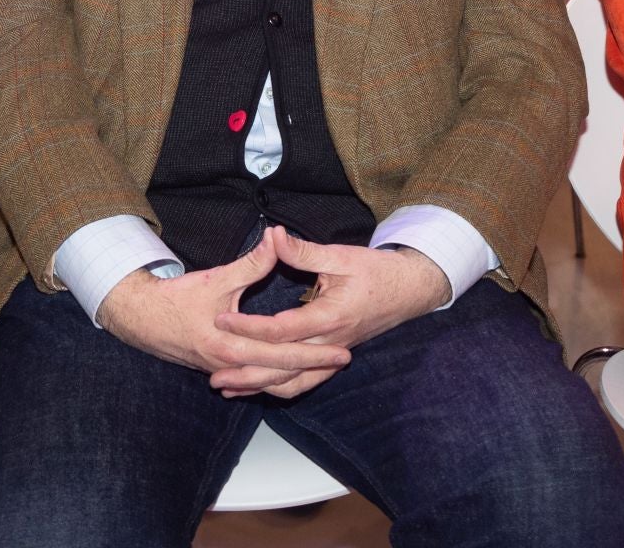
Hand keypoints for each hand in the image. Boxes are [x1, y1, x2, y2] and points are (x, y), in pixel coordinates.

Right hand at [95, 229, 350, 396]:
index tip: (341, 347)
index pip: (282, 353)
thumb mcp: (217, 278)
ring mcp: (224, 372)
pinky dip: (275, 380)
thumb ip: (252, 263)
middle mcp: (229, 365)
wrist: (141, 318)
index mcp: (230, 345)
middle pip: (281, 373)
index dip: (314, 351)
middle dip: (314, 367)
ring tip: (325, 369)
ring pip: (268, 383)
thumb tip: (278, 238)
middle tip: (344, 359)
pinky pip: (254, 381)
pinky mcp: (220, 371)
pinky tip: (292, 376)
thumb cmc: (178, 298)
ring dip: (298, 377)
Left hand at [209, 229, 450, 397]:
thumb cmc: (375, 272)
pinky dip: (281, 388)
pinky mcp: (334, 359)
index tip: (221, 320)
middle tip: (214, 373)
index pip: (281, 330)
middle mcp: (330, 343)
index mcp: (330, 317)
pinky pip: (306, 382)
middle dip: (246, 371)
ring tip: (228, 388)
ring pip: (293, 382)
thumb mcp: (340, 255)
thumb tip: (274, 235)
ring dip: (259, 387)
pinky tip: (260, 388)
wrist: (408, 291)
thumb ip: (303, 251)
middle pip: (282, 366)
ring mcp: (333, 355)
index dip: (249, 327)